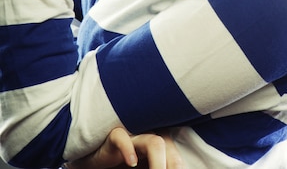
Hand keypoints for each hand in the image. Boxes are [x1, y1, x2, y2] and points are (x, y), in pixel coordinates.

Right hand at [65, 127, 185, 168]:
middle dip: (174, 165)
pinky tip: (131, 163)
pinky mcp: (113, 136)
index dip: (179, 166)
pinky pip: (122, 137)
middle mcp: (148, 137)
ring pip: (154, 142)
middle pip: (170, 147)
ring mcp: (132, 135)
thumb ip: (155, 168)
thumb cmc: (120, 166)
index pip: (176, 155)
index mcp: (159, 145)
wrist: (93, 161)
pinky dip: (128, 149)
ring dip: (159, 163)